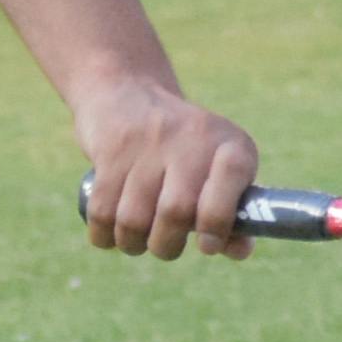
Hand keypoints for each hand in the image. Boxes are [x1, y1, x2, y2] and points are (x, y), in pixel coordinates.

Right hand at [75, 76, 259, 259]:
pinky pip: (102, 210)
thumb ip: (233, 212)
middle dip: (167, 245)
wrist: (128, 91)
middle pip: (177, 210)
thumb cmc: (186, 150)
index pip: (232, 178)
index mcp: (231, 145)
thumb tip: (239, 250)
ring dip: (132, 243)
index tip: (207, 245)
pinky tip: (110, 233)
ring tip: (136, 239)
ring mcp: (148, 142)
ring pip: (134, 218)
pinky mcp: (111, 149)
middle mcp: (192, 137)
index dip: (219, 221)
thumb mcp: (218, 167)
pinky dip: (104, 235)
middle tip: (165, 245)